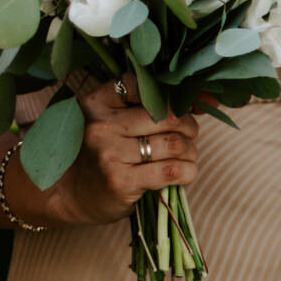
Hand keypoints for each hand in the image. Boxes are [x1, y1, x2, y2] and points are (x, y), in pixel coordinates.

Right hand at [45, 78, 200, 225]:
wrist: (74, 195)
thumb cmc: (103, 155)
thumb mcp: (113, 123)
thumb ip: (146, 107)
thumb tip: (206, 100)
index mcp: (97, 103)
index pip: (142, 85)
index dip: (170, 98)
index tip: (178, 111)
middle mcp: (101, 124)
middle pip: (167, 116)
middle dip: (188, 128)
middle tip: (188, 138)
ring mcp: (109, 152)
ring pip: (174, 143)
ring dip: (190, 152)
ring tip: (184, 157)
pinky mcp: (121, 180)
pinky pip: (172, 170)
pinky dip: (188, 172)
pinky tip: (184, 174)